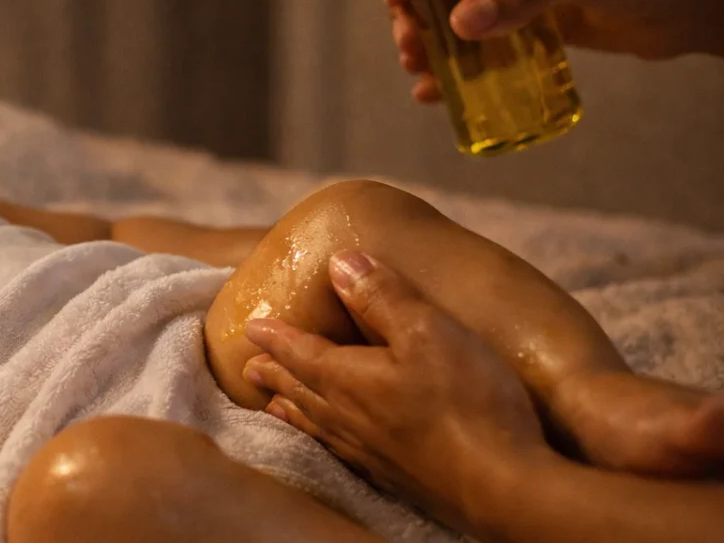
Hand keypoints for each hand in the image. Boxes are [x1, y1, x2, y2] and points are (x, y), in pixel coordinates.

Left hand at [240, 251, 549, 527]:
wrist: (502, 486)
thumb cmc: (467, 400)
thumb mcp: (428, 331)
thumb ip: (383, 296)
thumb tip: (340, 263)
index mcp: (347, 380)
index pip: (299, 352)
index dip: (276, 337)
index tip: (251, 328)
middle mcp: (347, 419)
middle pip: (300, 391)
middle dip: (275, 376)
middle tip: (249, 370)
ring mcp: (369, 453)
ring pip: (317, 426)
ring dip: (293, 411)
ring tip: (275, 407)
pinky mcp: (395, 478)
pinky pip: (342, 453)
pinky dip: (324, 441)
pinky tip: (336, 447)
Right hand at [385, 0, 723, 102]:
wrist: (700, 4)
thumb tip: (459, 25)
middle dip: (410, 14)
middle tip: (407, 45)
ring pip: (452, 15)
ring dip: (425, 44)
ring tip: (418, 70)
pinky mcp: (532, 26)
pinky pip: (482, 46)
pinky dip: (454, 70)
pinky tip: (435, 93)